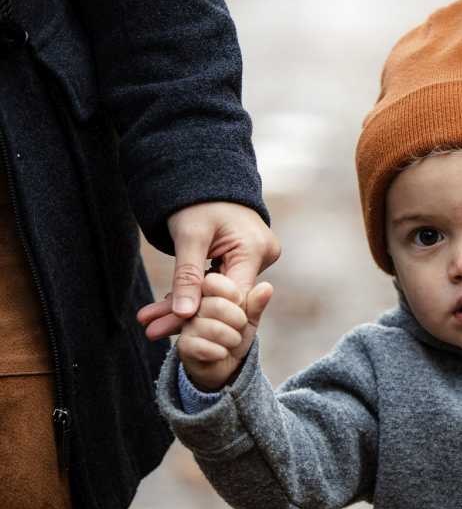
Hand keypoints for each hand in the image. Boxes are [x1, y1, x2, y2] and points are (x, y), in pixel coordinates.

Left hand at [137, 201, 280, 339]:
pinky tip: (168, 307)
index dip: (203, 314)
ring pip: (221, 293)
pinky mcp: (247, 259)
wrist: (206, 178)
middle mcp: (264, 256)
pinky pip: (221, 283)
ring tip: (151, 322)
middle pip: (225, 298)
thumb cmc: (197, 200)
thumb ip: (187, 276)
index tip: (167, 330)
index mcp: (255, 250)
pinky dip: (196, 292)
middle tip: (151, 330)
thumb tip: (184, 314)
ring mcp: (258, 258)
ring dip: (187, 306)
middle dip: (187, 314)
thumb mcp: (189, 236)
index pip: (233, 296)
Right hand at [177, 273, 272, 391]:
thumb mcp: (250, 316)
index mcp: (208, 292)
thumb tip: (266, 287)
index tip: (240, 301)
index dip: (232, 293)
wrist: (227, 365)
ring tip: (233, 340)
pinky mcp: (184, 345)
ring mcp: (187, 325)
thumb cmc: (236, 333)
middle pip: (216, 305)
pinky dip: (220, 352)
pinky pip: (201, 346)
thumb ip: (255, 303)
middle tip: (240, 326)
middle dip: (238, 319)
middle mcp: (193, 306)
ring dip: (232, 338)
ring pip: (212, 327)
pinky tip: (222, 353)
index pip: (213, 282)